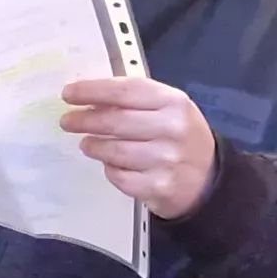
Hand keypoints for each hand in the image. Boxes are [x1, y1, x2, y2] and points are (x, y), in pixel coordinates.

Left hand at [58, 77, 218, 218]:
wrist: (209, 179)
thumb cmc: (180, 136)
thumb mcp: (168, 109)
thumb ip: (136, 100)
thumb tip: (89, 98)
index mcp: (173, 102)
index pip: (124, 90)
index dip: (92, 91)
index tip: (69, 94)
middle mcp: (171, 129)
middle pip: (115, 121)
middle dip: (84, 120)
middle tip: (67, 121)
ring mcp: (165, 160)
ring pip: (113, 151)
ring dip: (93, 146)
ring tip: (86, 143)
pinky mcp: (158, 186)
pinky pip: (119, 176)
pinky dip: (109, 169)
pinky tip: (110, 163)